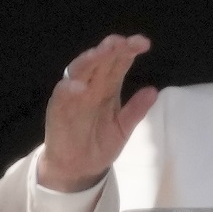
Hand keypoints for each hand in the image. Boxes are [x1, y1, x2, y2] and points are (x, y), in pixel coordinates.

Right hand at [37, 34, 158, 192]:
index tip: (144, 43)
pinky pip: (62, 96)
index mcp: (108, 87)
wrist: (78, 169)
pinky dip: (69, 89)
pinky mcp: (58, 110)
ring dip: (90, 60)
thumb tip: (153, 90)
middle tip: (123, 42)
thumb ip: (136, 110)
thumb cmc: (100, 143)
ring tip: (103, 52)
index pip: (118, 63)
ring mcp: (73, 96)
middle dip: (111, 49)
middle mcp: (91, 86)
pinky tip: (79, 86)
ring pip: (80, 71)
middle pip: (100, 61)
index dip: (129, 50)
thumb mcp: (124, 128)